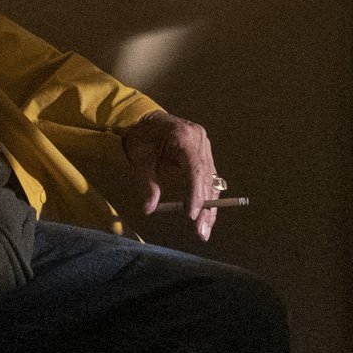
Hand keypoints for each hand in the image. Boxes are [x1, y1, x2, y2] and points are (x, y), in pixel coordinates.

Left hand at [119, 111, 225, 241]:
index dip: (195, 193)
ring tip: (204, 231)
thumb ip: (147, 184)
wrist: (146, 121)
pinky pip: (209, 180)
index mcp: (184, 137)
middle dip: (205, 207)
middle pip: (207, 178)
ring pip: (212, 181)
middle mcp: (200, 141)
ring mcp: (205, 148)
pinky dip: (207, 199)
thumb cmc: (142, 138)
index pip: (195, 169)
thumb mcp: (139, 159)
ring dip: (209, 208)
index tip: (191, 215)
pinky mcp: (205, 156)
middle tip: (201, 232)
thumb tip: (149, 209)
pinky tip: (206, 218)